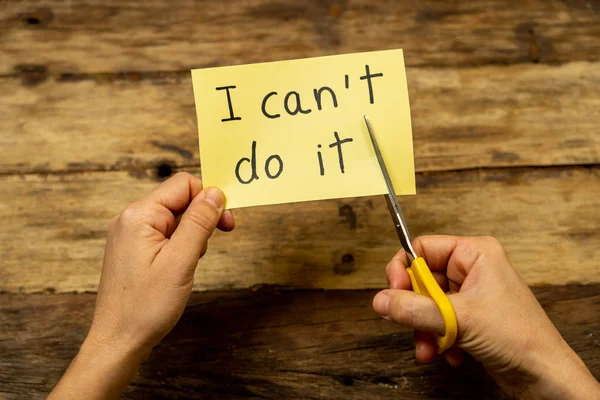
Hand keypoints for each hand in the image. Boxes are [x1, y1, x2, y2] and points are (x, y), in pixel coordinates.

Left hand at [50, 172, 233, 398]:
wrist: (118, 341)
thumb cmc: (146, 307)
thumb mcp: (181, 261)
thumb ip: (199, 223)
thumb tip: (216, 192)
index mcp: (139, 216)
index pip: (183, 185)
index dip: (209, 198)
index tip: (227, 221)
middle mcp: (130, 219)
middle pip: (178, 198)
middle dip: (203, 215)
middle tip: (221, 236)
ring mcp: (129, 234)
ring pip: (173, 216)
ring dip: (192, 231)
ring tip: (193, 259)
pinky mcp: (132, 248)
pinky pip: (164, 232)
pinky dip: (180, 242)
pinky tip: (182, 264)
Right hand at [372, 235, 599, 398]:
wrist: (544, 376)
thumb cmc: (519, 338)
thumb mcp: (459, 319)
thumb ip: (414, 309)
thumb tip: (380, 301)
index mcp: (475, 254)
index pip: (423, 248)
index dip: (404, 269)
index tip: (394, 292)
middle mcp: (472, 269)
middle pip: (422, 279)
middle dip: (415, 309)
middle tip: (411, 325)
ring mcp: (471, 294)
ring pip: (428, 304)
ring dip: (424, 329)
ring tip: (430, 349)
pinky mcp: (471, 316)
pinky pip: (439, 320)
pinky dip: (438, 338)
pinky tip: (449, 354)